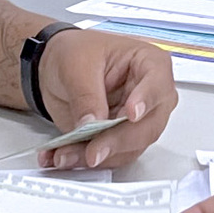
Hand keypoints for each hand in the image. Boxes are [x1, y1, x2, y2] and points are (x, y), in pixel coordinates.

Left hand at [35, 29, 177, 168]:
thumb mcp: (76, 65)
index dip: (147, 100)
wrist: (55, 66)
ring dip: (97, 156)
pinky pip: (109, 156)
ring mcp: (136, 121)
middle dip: (118, 142)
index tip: (130, 115)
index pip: (158, 83)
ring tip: (66, 154)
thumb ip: (86, 95)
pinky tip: (64, 156)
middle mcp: (150, 96)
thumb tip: (93, 124)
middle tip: (94, 151)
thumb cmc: (75, 52)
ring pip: (129, 148)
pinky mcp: (119, 138)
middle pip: (148, 126)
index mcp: (148, 63)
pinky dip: (85, 160)